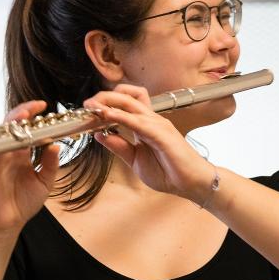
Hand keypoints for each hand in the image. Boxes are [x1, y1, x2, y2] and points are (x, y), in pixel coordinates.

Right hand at [0, 100, 61, 236]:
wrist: (6, 224)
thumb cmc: (22, 204)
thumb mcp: (44, 183)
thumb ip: (50, 164)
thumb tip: (56, 144)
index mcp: (21, 153)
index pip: (25, 128)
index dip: (33, 115)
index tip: (45, 106)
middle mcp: (8, 152)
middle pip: (12, 125)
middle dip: (23, 112)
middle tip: (37, 107)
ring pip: (0, 133)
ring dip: (11, 122)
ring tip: (24, 115)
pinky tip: (10, 136)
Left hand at [86, 85, 216, 203]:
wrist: (191, 183)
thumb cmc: (169, 172)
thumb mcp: (135, 160)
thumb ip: (119, 146)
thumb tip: (99, 135)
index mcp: (145, 124)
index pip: (125, 103)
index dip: (106, 102)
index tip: (89, 109)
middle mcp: (151, 120)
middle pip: (126, 96)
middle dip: (104, 96)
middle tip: (87, 104)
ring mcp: (157, 124)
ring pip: (130, 104)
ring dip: (109, 103)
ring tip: (92, 107)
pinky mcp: (162, 134)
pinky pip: (137, 122)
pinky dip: (121, 117)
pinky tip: (107, 116)